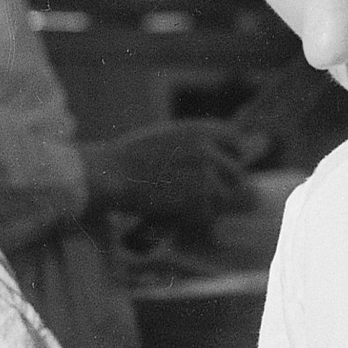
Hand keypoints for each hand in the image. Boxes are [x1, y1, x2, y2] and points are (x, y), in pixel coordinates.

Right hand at [83, 123, 255, 228]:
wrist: (111, 173)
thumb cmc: (131, 157)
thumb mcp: (169, 136)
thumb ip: (199, 144)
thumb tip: (224, 158)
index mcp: (203, 128)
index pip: (237, 145)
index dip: (229, 160)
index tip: (216, 171)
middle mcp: (210, 147)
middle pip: (236, 175)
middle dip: (222, 187)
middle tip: (195, 195)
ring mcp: (207, 172)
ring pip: (224, 198)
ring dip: (207, 205)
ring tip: (179, 203)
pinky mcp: (199, 197)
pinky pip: (208, 215)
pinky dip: (192, 219)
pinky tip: (171, 211)